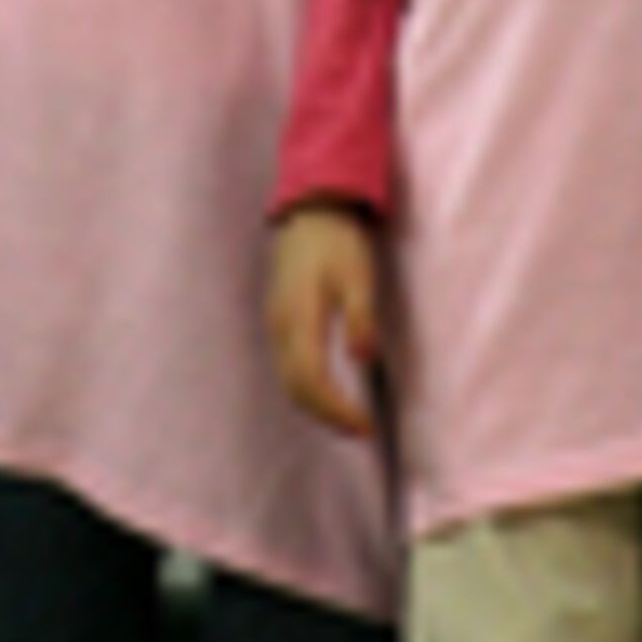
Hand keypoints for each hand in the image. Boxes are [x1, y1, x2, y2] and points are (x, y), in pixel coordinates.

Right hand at [269, 206, 385, 441]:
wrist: (311, 210)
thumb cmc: (339, 241)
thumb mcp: (358, 274)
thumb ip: (360, 315)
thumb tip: (363, 357)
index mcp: (300, 317)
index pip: (312, 380)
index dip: (336, 410)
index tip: (365, 426)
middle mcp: (281, 326)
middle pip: (295, 388)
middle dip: (326, 416)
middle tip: (361, 430)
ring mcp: (275, 323)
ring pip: (288, 380)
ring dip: (315, 406)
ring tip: (348, 418)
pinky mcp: (278, 320)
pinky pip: (287, 366)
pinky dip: (307, 388)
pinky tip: (330, 391)